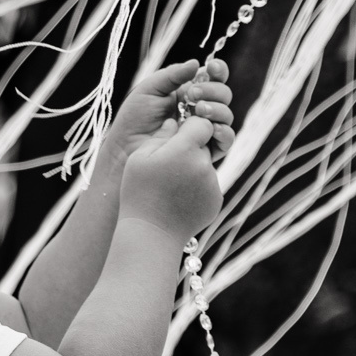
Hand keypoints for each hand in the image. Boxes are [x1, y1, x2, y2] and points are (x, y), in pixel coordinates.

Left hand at [107, 58, 235, 167]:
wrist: (125, 149)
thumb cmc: (135, 119)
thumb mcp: (150, 89)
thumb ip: (172, 75)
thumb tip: (196, 63)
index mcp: (189, 91)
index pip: (213, 77)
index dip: (218, 70)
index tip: (212, 67)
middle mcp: (200, 109)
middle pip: (223, 95)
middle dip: (212, 91)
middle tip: (193, 95)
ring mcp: (204, 129)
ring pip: (226, 115)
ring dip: (217, 109)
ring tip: (198, 110)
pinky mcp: (206, 149)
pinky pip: (226, 139)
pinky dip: (223, 131)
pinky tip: (210, 128)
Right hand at [119, 116, 221, 238]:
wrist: (151, 234)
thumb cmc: (139, 194)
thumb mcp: (139, 159)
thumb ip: (160, 136)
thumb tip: (174, 122)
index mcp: (186, 149)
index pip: (202, 123)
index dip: (190, 127)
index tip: (177, 136)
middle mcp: (204, 165)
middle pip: (204, 146)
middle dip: (190, 150)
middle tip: (169, 164)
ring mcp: (212, 184)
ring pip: (205, 166)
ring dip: (193, 169)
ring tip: (171, 186)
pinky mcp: (216, 200)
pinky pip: (208, 185)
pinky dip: (197, 188)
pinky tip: (178, 199)